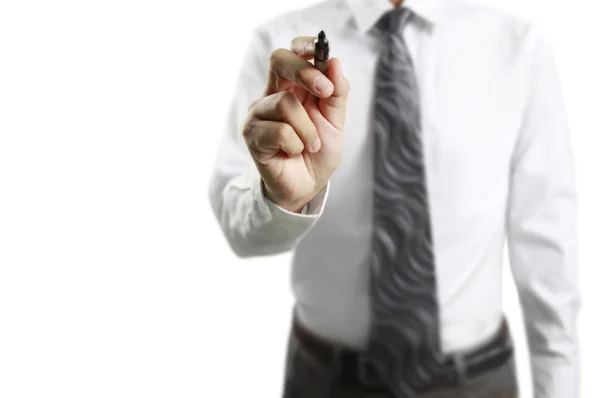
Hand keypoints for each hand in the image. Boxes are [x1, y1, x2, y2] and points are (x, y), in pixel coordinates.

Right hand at [242, 36, 349, 212]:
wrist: (307, 185)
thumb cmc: (318, 151)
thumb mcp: (336, 121)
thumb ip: (336, 92)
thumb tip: (334, 61)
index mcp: (292, 86)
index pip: (291, 52)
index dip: (305, 46)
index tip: (323, 52)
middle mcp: (272, 94)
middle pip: (279, 60)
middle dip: (305, 72)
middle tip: (324, 91)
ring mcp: (259, 113)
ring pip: (286, 103)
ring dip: (308, 129)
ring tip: (311, 145)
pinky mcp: (252, 134)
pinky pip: (280, 131)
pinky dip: (296, 145)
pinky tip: (294, 153)